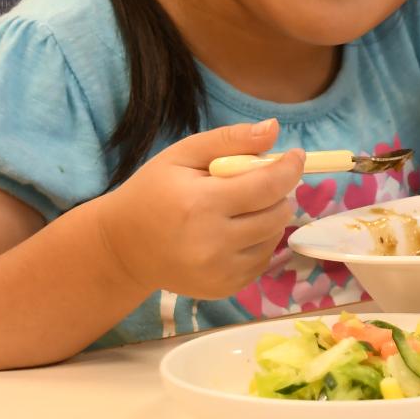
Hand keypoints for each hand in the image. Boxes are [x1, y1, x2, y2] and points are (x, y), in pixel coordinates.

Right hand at [95, 119, 305, 302]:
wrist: (123, 247)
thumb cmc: (152, 192)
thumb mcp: (182, 155)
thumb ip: (229, 140)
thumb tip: (273, 129)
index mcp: (201, 204)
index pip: (268, 186)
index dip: (289, 168)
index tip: (295, 156)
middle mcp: (213, 243)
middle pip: (277, 214)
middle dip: (278, 193)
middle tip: (259, 183)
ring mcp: (220, 272)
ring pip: (274, 238)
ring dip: (269, 218)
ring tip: (242, 208)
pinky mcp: (224, 289)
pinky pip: (262, 261)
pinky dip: (258, 242)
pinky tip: (235, 232)